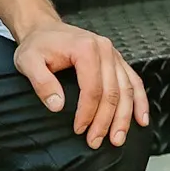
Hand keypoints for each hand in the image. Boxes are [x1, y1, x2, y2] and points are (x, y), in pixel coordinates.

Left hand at [14, 22, 150, 149]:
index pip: (92, 88)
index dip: (87, 113)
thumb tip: (57, 105)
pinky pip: (134, 81)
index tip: (79, 130)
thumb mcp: (28, 61)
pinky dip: (140, 101)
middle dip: (106, 121)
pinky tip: (141, 119)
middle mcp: (104, 49)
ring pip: (126, 89)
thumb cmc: (37, 45)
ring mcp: (113, 54)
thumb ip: (41, 82)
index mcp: (85, 48)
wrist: (44, 29)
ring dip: (124, 117)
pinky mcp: (116, 60)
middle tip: (96, 141)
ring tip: (117, 139)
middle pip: (112, 91)